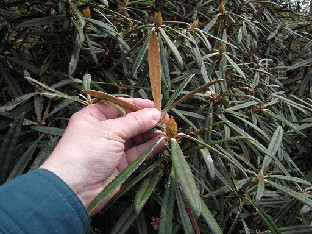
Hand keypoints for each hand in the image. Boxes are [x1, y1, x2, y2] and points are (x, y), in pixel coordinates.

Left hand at [40, 98, 164, 213]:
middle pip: (130, 121)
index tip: (156, 105)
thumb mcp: (110, 131)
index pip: (120, 105)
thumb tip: (156, 113)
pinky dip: (151, 147)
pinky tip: (163, 142)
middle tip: (167, 120)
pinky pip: (139, 152)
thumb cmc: (86, 152)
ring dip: (152, 134)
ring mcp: (113, 147)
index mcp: (95, 116)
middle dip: (148, 120)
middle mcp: (104, 130)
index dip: (138, 105)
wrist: (74, 190)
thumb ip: (135, 122)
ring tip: (168, 131)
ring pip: (137, 137)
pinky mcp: (121, 163)